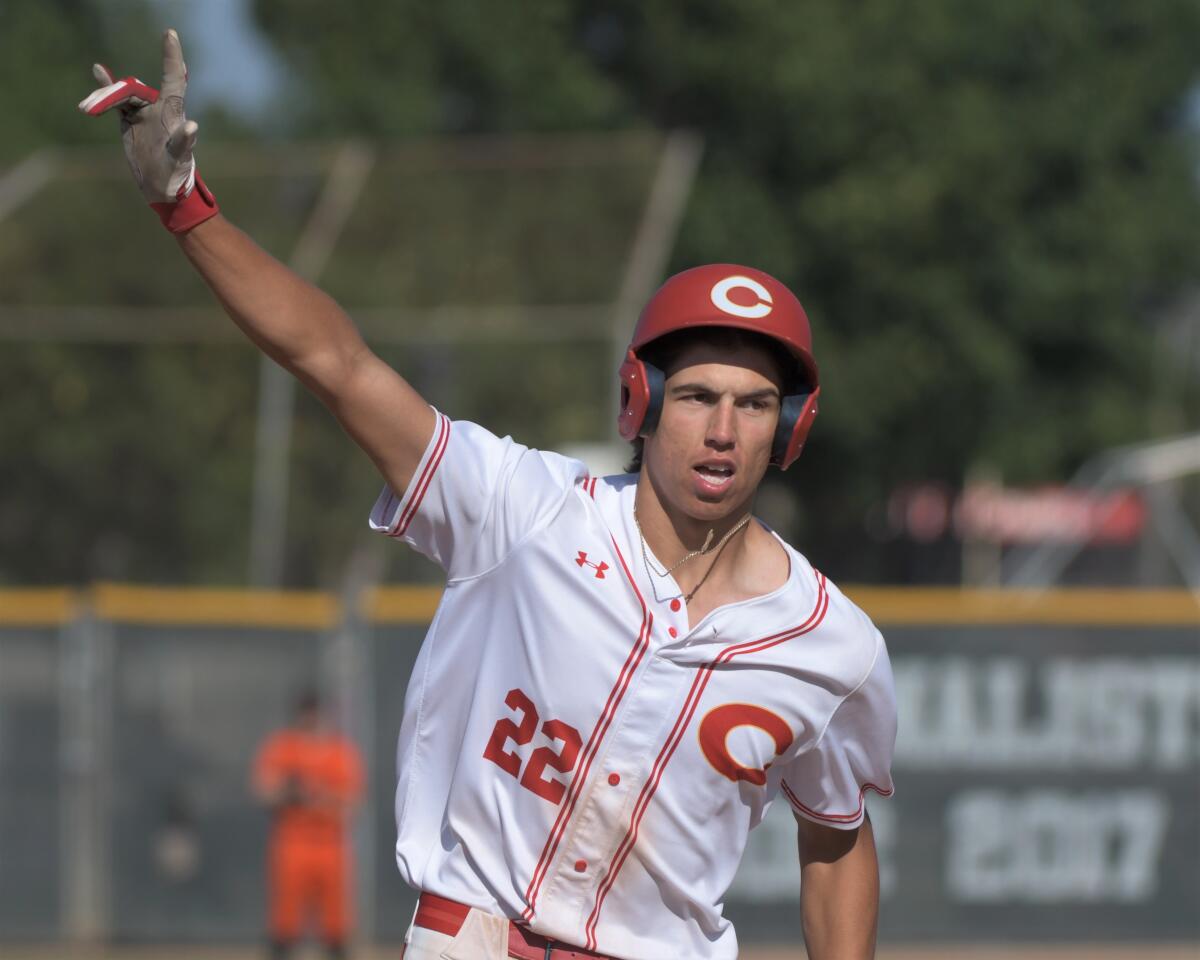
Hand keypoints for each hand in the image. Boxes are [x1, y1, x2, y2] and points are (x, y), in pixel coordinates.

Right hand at [78, 29, 217, 231]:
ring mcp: (144, 114)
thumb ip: (184, 142)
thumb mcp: (179, 159)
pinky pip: (117, 102)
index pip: (173, 78)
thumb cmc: (176, 174)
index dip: (171, 56)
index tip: (169, 33)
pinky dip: (106, 89)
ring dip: (105, 97)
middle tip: (95, 105)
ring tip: (87, 106)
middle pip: (136, 90)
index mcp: (173, 113)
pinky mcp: (131, 121)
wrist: (162, 187)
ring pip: (123, 95)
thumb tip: (192, 125)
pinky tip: (98, 72)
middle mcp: (159, 109)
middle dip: (116, 93)